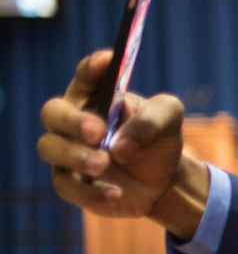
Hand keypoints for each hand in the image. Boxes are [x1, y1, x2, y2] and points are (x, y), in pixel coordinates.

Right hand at [38, 50, 207, 238]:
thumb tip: (120, 146)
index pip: (86, 75)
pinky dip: (89, 191)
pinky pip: (65, 186)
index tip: (108, 61)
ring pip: (50, 148)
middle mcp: (73, 120)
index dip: (93, 68)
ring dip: (76, 156)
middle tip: (98, 131)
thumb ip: (152, 121)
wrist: (164, 182)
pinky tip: (115, 192)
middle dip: (73, 120)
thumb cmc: (159, 141)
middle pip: (53, 112)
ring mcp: (66, 151)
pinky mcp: (70, 183)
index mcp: (96, 95)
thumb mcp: (170, 120)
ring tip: (104, 164)